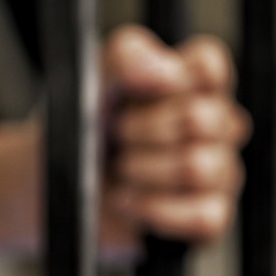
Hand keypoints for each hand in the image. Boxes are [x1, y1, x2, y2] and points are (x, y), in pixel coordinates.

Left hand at [99, 26, 250, 254]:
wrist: (56, 188)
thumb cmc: (83, 131)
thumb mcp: (92, 82)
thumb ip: (125, 58)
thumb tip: (166, 71)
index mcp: (194, 84)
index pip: (210, 64)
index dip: (166, 79)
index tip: (131, 92)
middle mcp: (217, 126)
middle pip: (199, 118)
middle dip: (140, 129)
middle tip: (116, 136)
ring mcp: (219, 173)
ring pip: (198, 168)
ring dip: (142, 170)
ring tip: (120, 170)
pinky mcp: (209, 218)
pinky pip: (203, 216)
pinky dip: (153, 210)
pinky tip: (127, 201)